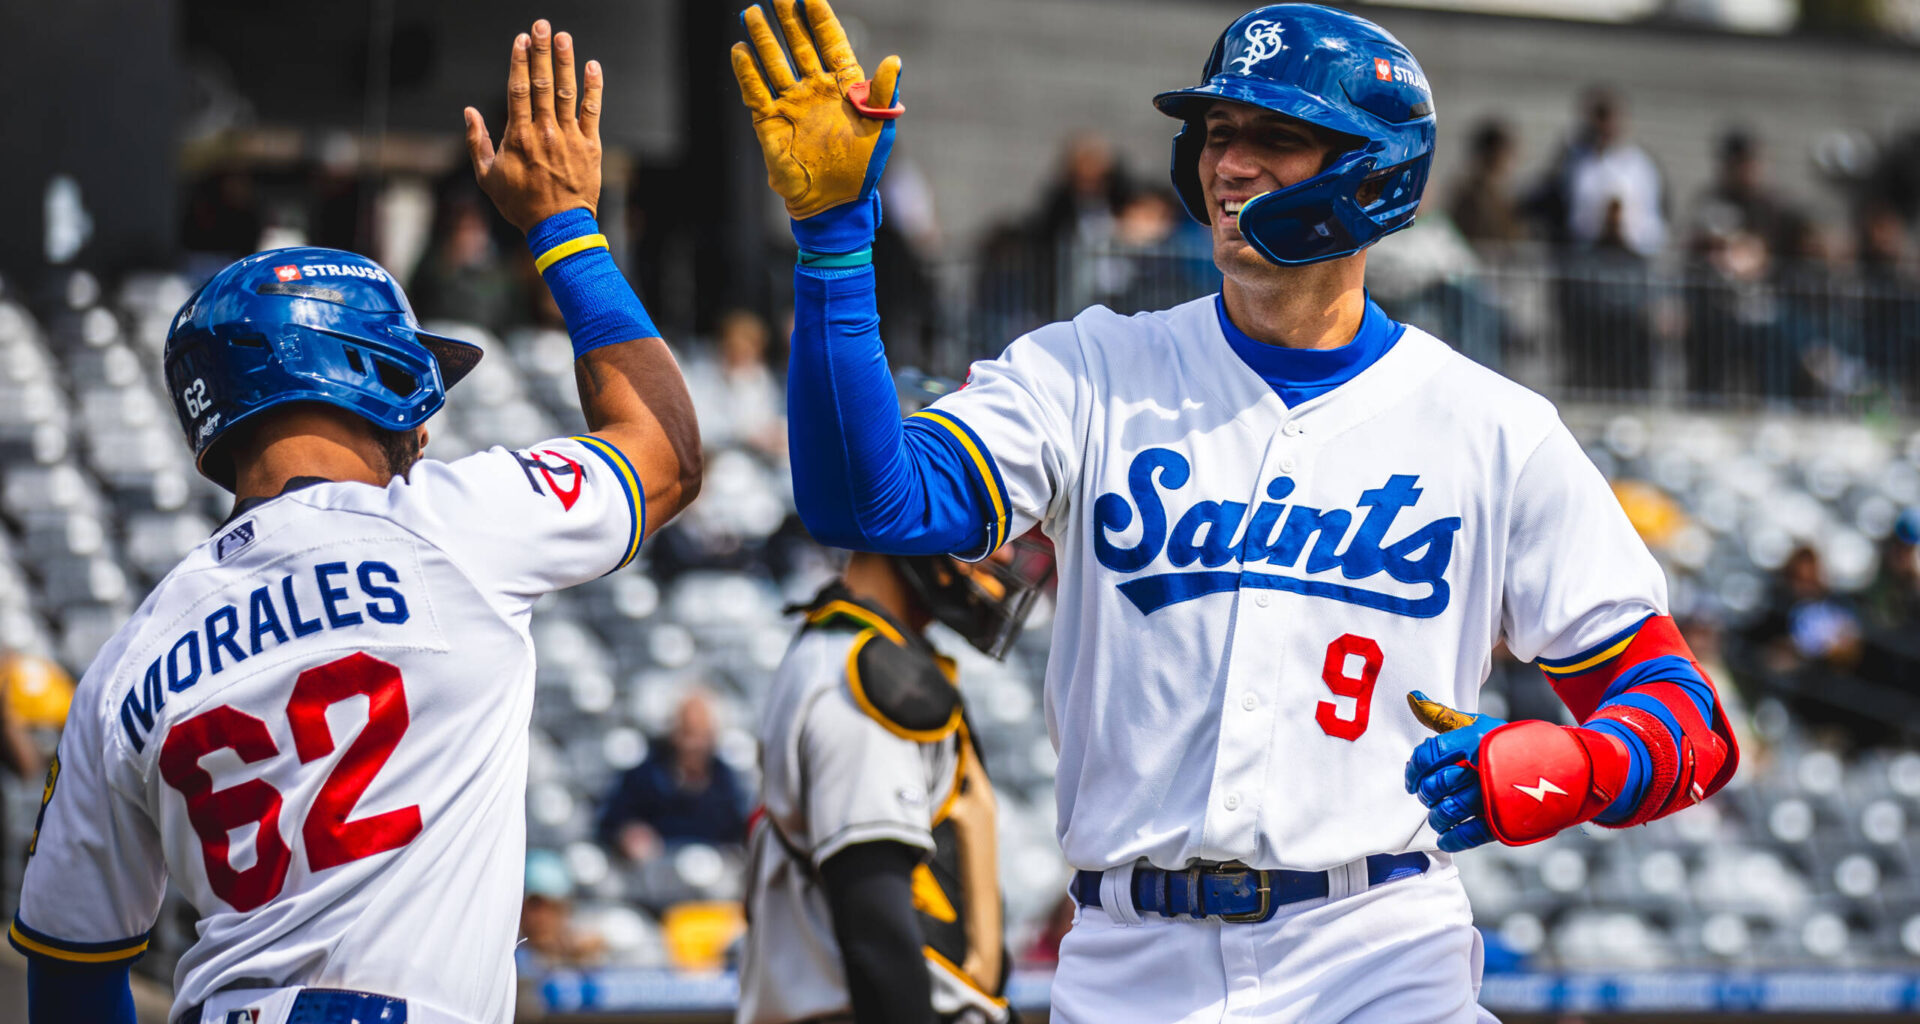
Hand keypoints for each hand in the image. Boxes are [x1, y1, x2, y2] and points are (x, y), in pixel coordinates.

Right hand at [465, 20, 603, 232]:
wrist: (558, 227)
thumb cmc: (520, 204)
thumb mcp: (487, 177)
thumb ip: (476, 142)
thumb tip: (468, 111)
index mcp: (518, 136)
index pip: (518, 90)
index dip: (519, 62)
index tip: (521, 39)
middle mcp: (544, 131)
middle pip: (542, 83)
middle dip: (542, 51)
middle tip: (542, 25)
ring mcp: (569, 137)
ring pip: (566, 92)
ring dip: (565, 62)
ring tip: (564, 37)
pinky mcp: (590, 145)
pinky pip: (592, 111)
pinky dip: (593, 88)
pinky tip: (592, 66)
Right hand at [731, 0, 903, 218]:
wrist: (835, 202)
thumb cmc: (862, 166)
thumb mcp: (880, 129)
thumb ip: (884, 94)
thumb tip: (894, 59)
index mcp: (843, 86)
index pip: (830, 43)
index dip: (820, 18)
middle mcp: (815, 88)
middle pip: (799, 45)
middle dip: (788, 19)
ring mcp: (791, 103)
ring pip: (774, 63)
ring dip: (764, 38)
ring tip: (751, 12)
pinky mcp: (770, 122)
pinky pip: (756, 92)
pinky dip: (747, 72)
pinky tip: (740, 51)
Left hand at [1406, 691, 1630, 849]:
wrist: (1564, 767)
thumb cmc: (1511, 745)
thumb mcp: (1479, 724)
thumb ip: (1444, 716)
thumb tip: (1414, 698)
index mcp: (1474, 738)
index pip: (1429, 754)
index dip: (1414, 769)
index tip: (1412, 780)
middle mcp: (1483, 765)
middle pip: (1435, 784)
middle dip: (1427, 793)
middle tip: (1429, 795)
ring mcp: (1494, 794)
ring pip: (1449, 810)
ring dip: (1437, 816)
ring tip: (1440, 815)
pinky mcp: (1505, 819)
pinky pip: (1469, 834)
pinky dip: (1452, 839)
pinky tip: (1447, 837)